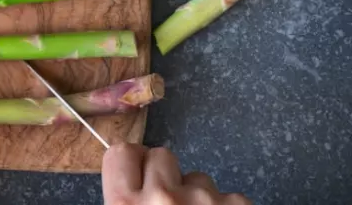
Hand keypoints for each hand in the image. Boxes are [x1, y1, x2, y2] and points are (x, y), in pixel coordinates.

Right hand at [102, 143, 250, 204]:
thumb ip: (122, 199)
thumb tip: (127, 177)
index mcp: (125, 203)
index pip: (121, 152)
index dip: (132, 164)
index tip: (139, 177)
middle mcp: (161, 196)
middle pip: (161, 155)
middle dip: (167, 175)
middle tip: (169, 204)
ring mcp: (203, 200)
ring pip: (198, 177)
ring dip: (198, 196)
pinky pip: (230, 196)